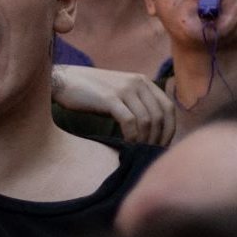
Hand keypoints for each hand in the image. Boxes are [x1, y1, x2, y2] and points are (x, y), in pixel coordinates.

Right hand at [51, 65, 176, 146]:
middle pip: (160, 114)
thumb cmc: (93, 94)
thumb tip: (149, 131)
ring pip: (146, 119)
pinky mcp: (110, 98)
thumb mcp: (120, 96)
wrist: (67, 81)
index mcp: (144, 82)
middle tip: (152, 154)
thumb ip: (135, 105)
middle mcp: (139, 83)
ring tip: (140, 153)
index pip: (168, 106)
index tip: (163, 146)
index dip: (169, 128)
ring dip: (146, 139)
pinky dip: (132, 136)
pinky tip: (128, 146)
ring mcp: (125, 90)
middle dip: (159, 137)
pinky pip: (129, 120)